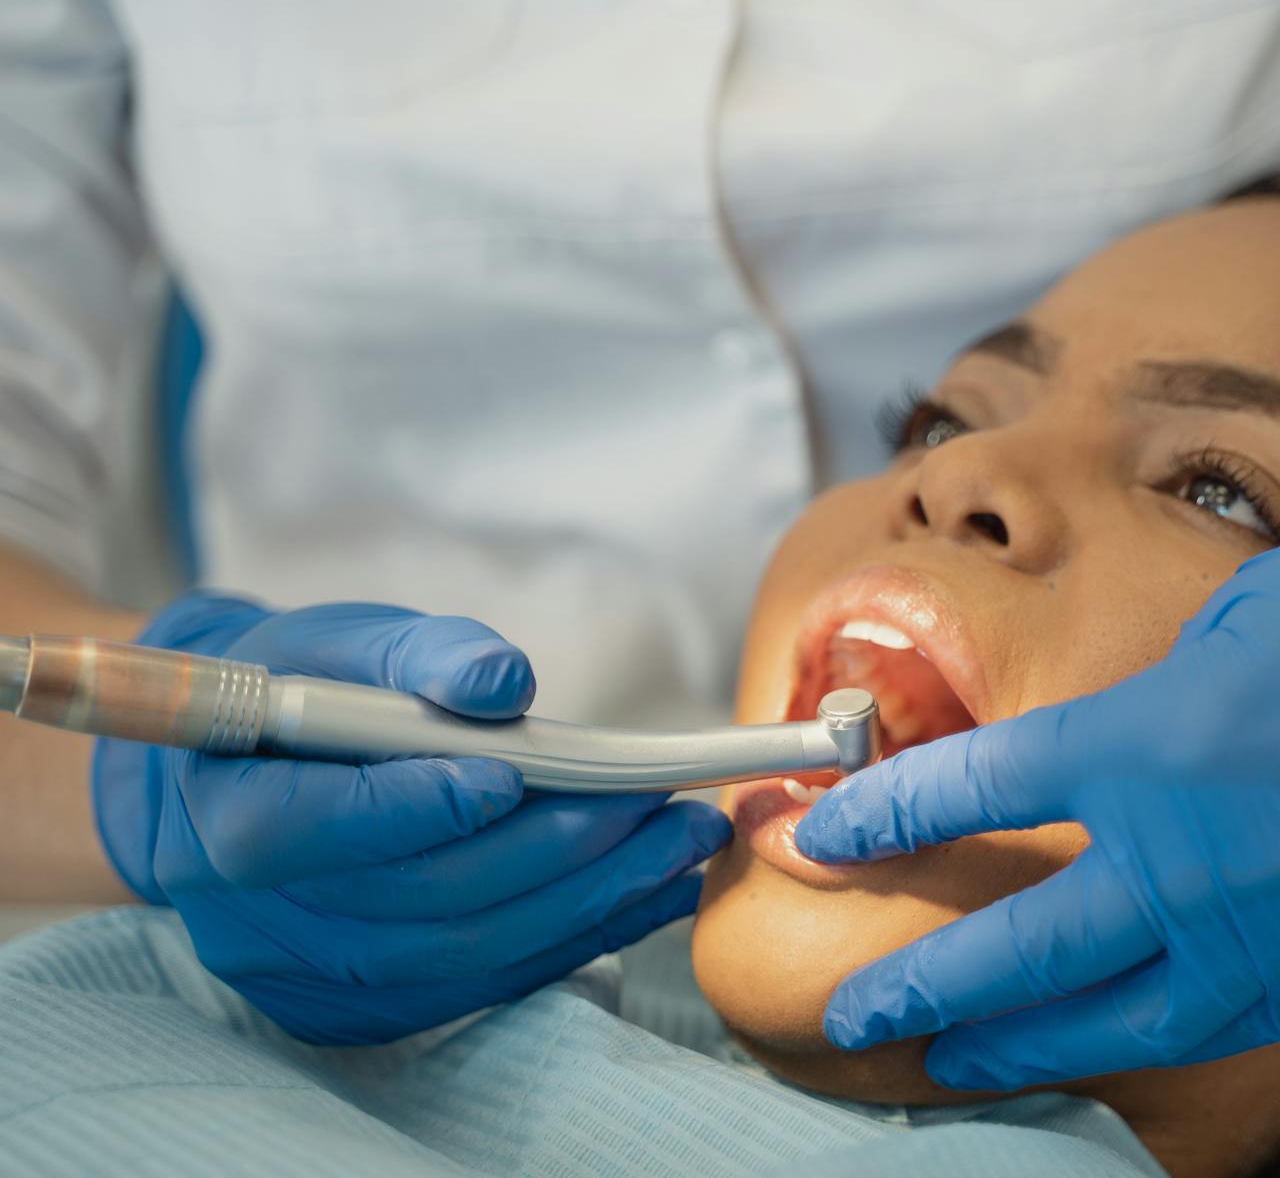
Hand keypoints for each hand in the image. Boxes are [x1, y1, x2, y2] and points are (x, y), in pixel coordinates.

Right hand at [92, 595, 729, 1043]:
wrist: (249, 772)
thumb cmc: (303, 688)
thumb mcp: (341, 641)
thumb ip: (421, 654)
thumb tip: (503, 683)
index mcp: (225, 815)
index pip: (315, 829)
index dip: (416, 807)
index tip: (514, 773)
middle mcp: (256, 920)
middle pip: (421, 900)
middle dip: (558, 850)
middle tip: (664, 806)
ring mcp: (312, 979)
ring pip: (467, 955)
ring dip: (593, 900)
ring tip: (684, 843)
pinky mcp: (370, 1007)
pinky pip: (487, 984)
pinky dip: (578, 937)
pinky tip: (649, 890)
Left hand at [795, 378, 1279, 1087]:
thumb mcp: (1237, 619)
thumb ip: (1151, 711)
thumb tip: (1093, 769)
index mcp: (1163, 738)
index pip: (984, 792)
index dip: (888, 816)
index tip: (819, 836)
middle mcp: (1207, 852)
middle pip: (1029, 948)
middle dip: (927, 988)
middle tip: (850, 1016)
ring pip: (1122, 1018)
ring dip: (1024, 1042)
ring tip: (952, 1059)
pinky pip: (1218, 1018)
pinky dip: (1142, 1035)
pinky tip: (1102, 1035)